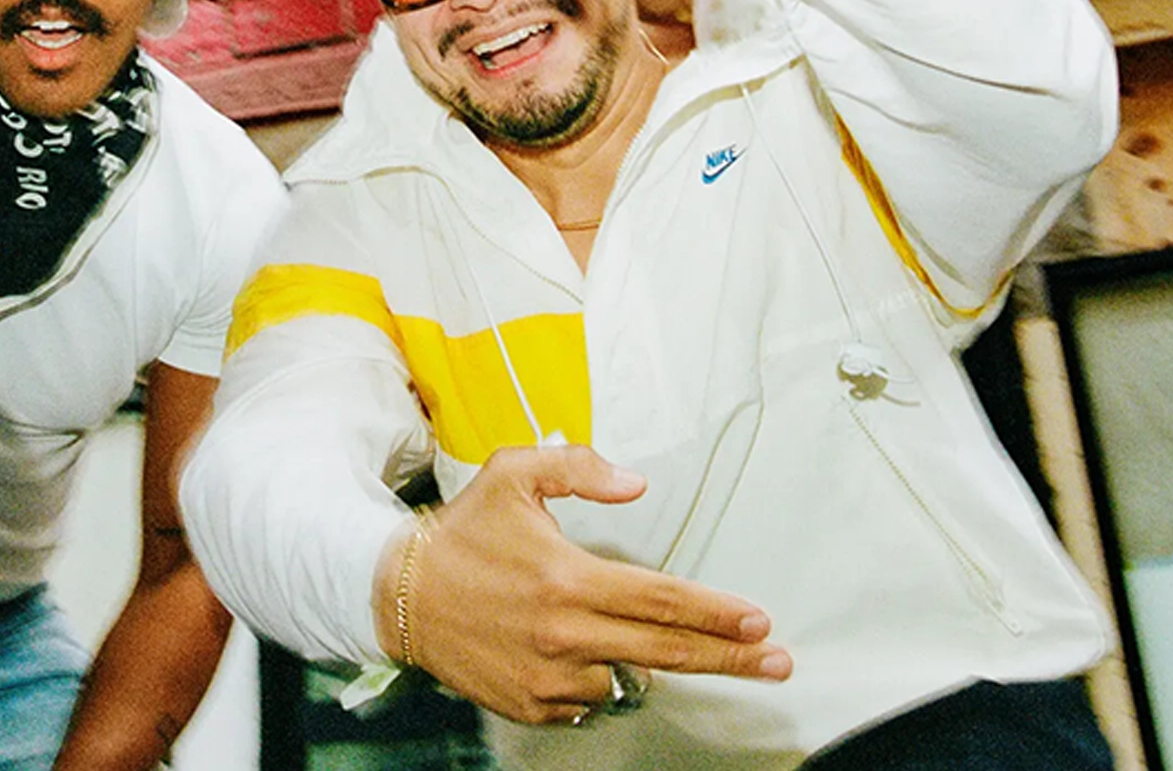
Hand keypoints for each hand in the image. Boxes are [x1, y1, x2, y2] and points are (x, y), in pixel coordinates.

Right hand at [380, 444, 790, 724]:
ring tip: (612, 631)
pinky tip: (565, 650)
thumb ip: (579, 469)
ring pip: (625, 679)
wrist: (397, 594)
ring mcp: (547, 676)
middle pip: (668, 653)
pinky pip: (585, 699)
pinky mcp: (529, 705)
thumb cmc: (460, 533)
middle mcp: (563, 634)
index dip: (718, 614)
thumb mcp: (513, 474)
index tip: (758, 621)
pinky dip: (590, 678)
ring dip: (637, 660)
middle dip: (730, 659)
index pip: (663, 601)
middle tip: (776, 662)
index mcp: (567, 578)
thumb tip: (637, 483)